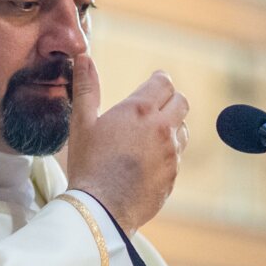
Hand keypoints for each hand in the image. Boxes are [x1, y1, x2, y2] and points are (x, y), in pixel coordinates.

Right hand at [65, 54, 188, 231]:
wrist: (102, 209)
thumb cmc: (88, 164)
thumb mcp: (82, 123)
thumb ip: (86, 87)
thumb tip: (83, 57)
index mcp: (140, 110)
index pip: (163, 83)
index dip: (160, 80)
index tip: (155, 81)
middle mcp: (162, 128)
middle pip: (181, 103)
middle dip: (171, 100)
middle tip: (156, 104)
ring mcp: (171, 153)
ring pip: (182, 130)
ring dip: (172, 127)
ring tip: (151, 134)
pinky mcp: (173, 176)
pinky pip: (177, 157)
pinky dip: (168, 153)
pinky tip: (149, 160)